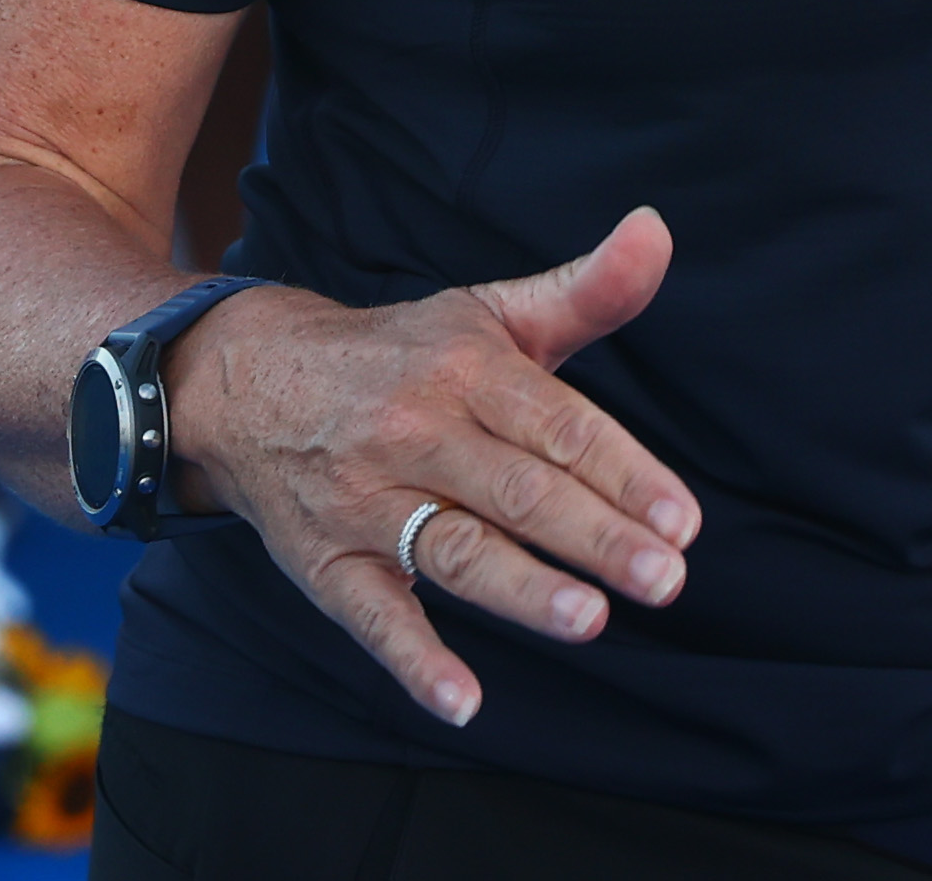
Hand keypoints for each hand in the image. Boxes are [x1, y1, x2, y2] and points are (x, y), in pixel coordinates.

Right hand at [173, 208, 698, 729]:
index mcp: (465, 369)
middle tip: (665, 579)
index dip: (625, 473)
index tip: (684, 521)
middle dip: (595, 537)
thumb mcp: (487, 313)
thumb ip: (584, 290)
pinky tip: (463, 699)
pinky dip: (414, 661)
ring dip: (521, 588)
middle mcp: (415, 431)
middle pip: (517, 490)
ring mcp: (366, 501)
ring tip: (590, 620)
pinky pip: (371, 615)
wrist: (247, 380)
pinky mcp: (326, 563)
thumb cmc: (401, 354)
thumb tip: (656, 231)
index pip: (559, 426)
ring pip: (453, 550)